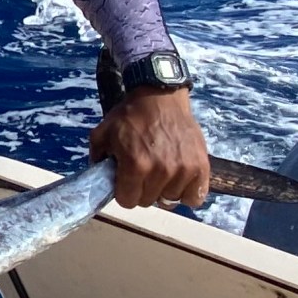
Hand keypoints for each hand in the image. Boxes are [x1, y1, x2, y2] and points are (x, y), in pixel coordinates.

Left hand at [89, 88, 210, 209]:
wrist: (160, 96)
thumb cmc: (131, 115)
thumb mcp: (103, 133)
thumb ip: (97, 158)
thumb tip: (100, 180)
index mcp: (135, 165)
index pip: (128, 201)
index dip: (124, 191)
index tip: (126, 180)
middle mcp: (161, 170)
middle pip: (148, 201)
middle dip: (142, 189)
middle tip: (143, 171)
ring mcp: (183, 169)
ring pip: (170, 199)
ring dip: (164, 189)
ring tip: (161, 169)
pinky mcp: (200, 166)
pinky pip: (195, 196)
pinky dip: (188, 192)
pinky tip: (179, 179)